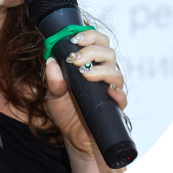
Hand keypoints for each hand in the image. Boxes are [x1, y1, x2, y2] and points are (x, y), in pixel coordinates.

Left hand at [42, 30, 126, 158]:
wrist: (74, 136)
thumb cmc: (67, 111)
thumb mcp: (53, 96)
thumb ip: (53, 81)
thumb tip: (50, 62)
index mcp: (91, 63)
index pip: (97, 42)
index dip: (89, 35)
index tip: (75, 39)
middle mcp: (104, 72)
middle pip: (108, 52)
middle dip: (92, 51)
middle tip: (76, 58)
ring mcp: (110, 89)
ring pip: (116, 72)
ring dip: (101, 70)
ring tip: (84, 74)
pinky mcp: (115, 106)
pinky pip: (122, 96)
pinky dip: (117, 93)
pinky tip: (108, 92)